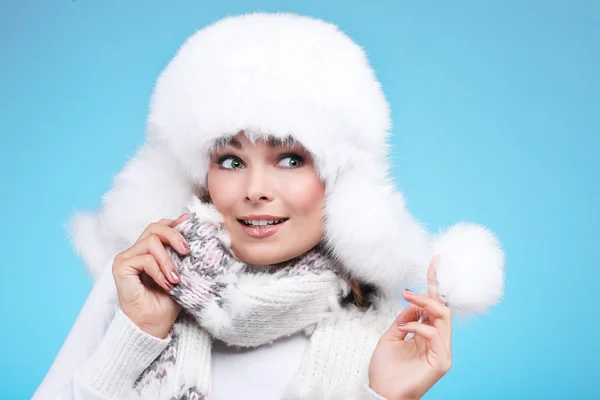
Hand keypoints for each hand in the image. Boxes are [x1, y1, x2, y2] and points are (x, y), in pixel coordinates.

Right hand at [112, 213, 190, 338]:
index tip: (190, 223)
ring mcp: (125, 259)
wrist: (152, 326)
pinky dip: (159, 271)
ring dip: (167, 260)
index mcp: (148, 251)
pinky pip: (145, 259)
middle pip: (154, 228)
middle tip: (186, 251)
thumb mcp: (180, 274)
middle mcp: (134, 252)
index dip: (174, 224)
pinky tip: (166, 284)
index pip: (159, 227)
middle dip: (174, 235)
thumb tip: (195, 235)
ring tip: (175, 279)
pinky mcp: (121, 268)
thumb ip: (183, 255)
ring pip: (151, 241)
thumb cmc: (166, 304)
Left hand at [368, 256, 451, 399]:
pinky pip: (435, 335)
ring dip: (424, 304)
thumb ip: (404, 318)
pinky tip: (403, 328)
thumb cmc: (385, 369)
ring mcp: (442, 352)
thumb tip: (414, 302)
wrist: (382, 392)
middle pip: (443, 309)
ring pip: (443, 317)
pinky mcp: (441, 362)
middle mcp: (438, 342)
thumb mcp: (391, 335)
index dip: (435, 285)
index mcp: (427, 335)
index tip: (434, 263)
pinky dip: (418, 326)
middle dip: (428, 293)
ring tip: (407, 299)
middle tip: (408, 291)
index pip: (435, 307)